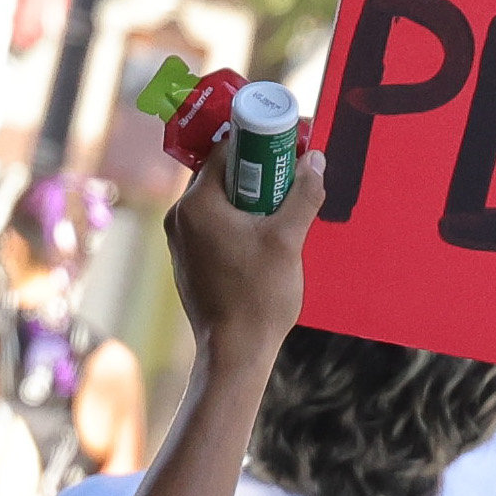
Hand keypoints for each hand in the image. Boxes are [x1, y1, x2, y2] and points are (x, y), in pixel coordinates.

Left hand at [160, 139, 318, 347]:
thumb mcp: (288, 239)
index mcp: (197, 203)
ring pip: (220, 200)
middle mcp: (180, 217)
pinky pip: (214, 225)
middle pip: (223, 174)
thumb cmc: (257, 297)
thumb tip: (315, 160)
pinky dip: (239, 220)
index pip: (227, 149)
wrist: (234, 353)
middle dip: (259, 171)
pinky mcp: (189, 260)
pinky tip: (266, 235)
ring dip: (251, 198)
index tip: (289, 145)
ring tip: (284, 208)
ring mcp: (181, 240)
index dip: (261, 143)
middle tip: (292, 176)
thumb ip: (303, 194)